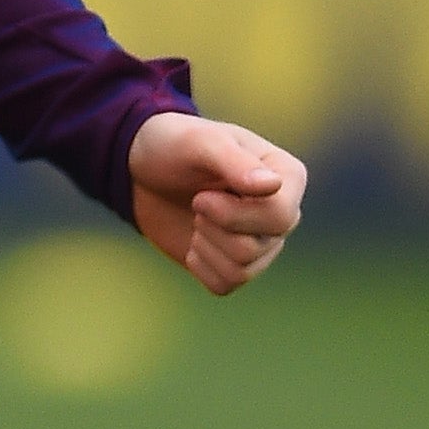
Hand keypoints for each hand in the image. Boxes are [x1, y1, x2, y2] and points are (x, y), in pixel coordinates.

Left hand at [127, 111, 306, 295]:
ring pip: (243, 270)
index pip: (280, 216)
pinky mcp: (237, 264)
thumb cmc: (174, 145)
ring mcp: (262, 241)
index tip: (202, 194)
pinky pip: (225, 285)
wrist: (142, 169)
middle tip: (197, 201)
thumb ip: (235, 162)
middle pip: (260, 247)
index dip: (233, 213)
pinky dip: (200, 264)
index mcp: (287, 176)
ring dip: (206, 243)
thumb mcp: (200, 143)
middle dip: (215, 226)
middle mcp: (282, 212)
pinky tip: (193, 240)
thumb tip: (273, 185)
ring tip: (197, 217)